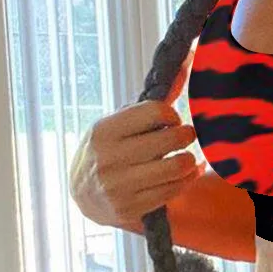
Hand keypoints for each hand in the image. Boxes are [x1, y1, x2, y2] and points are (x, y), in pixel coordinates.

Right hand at [69, 54, 200, 234]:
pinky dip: (188, 179)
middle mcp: (109, 158)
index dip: (172, 115)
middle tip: (185, 136)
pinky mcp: (130, 208)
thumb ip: (153, 100)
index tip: (170, 121)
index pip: (157, 111)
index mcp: (104, 130)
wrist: (83, 194)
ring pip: (177, 166)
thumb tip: (187, 63)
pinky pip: (174, 190)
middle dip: (186, 135)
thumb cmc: (108, 149)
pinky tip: (187, 172)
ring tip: (186, 156)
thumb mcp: (120, 122)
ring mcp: (119, 186)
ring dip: (189, 159)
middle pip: (171, 139)